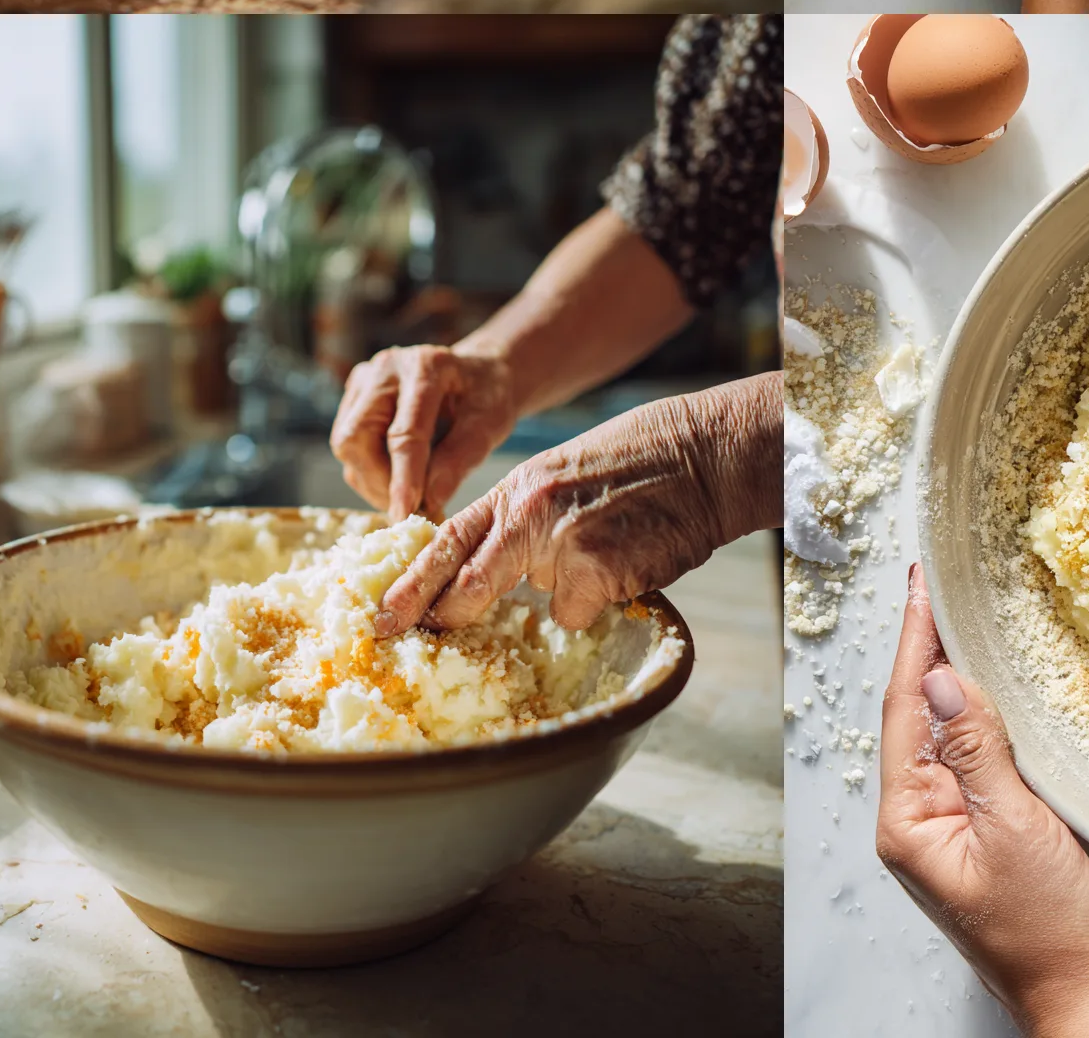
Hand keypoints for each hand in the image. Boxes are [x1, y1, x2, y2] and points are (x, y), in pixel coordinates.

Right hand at [329, 343, 517, 522]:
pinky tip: (398, 481)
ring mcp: (364, 380)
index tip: (406, 513)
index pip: (404, 432)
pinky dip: (369, 472)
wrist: (478, 374)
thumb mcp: (490, 424)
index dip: (403, 477)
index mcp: (425, 366)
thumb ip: (462, 458)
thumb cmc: (487, 396)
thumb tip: (431, 500)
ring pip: (347, 445)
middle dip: (380, 482)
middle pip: (357, 437)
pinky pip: (348, 446)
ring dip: (373, 481)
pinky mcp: (354, 398)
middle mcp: (385, 367)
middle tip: (410, 509)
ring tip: (409, 496)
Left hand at [375, 373, 781, 635]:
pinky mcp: (596, 575)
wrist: (704, 452)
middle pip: (469, 585)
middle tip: (424, 636)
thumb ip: (528, 516)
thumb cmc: (644, 457)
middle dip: (450, 615)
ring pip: (546, 605)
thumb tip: (509, 570)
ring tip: (611, 543)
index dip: (413, 583)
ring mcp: (561, 546)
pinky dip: (606, 597)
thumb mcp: (565, 473)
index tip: (384, 616)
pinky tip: (632, 556)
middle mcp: (529, 515)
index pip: (448, 540)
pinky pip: (583, 612)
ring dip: (573, 589)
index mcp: (517, 487)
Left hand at [878, 568, 1088, 1037]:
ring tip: (950, 615)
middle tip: (933, 584)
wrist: (1073, 990)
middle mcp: (912, 818)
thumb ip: (977, 748)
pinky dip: (968, 713)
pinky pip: (961, 755)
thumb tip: (941, 677)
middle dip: (922, 648)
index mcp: (907, 820)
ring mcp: (939, 824)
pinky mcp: (967, 827)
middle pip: (911, 714)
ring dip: (944, 676)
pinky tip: (977, 685)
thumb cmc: (1045, 927)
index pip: (903, 709)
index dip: (913, 642)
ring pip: (936, 731)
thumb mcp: (1015, 826)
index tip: (919, 586)